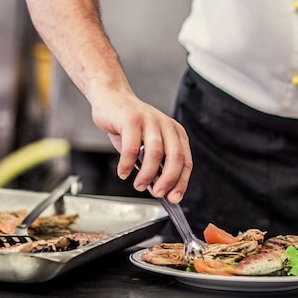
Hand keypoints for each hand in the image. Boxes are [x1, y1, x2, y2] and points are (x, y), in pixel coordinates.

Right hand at [87, 85, 191, 203]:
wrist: (112, 99)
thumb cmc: (129, 127)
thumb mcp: (145, 146)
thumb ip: (154, 165)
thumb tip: (158, 190)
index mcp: (175, 132)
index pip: (186, 161)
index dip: (181, 182)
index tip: (174, 198)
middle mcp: (166, 125)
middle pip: (175, 157)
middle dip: (168, 180)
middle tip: (158, 194)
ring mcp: (150, 120)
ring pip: (155, 153)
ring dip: (147, 174)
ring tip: (139, 185)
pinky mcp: (131, 119)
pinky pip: (132, 146)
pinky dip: (127, 164)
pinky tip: (123, 172)